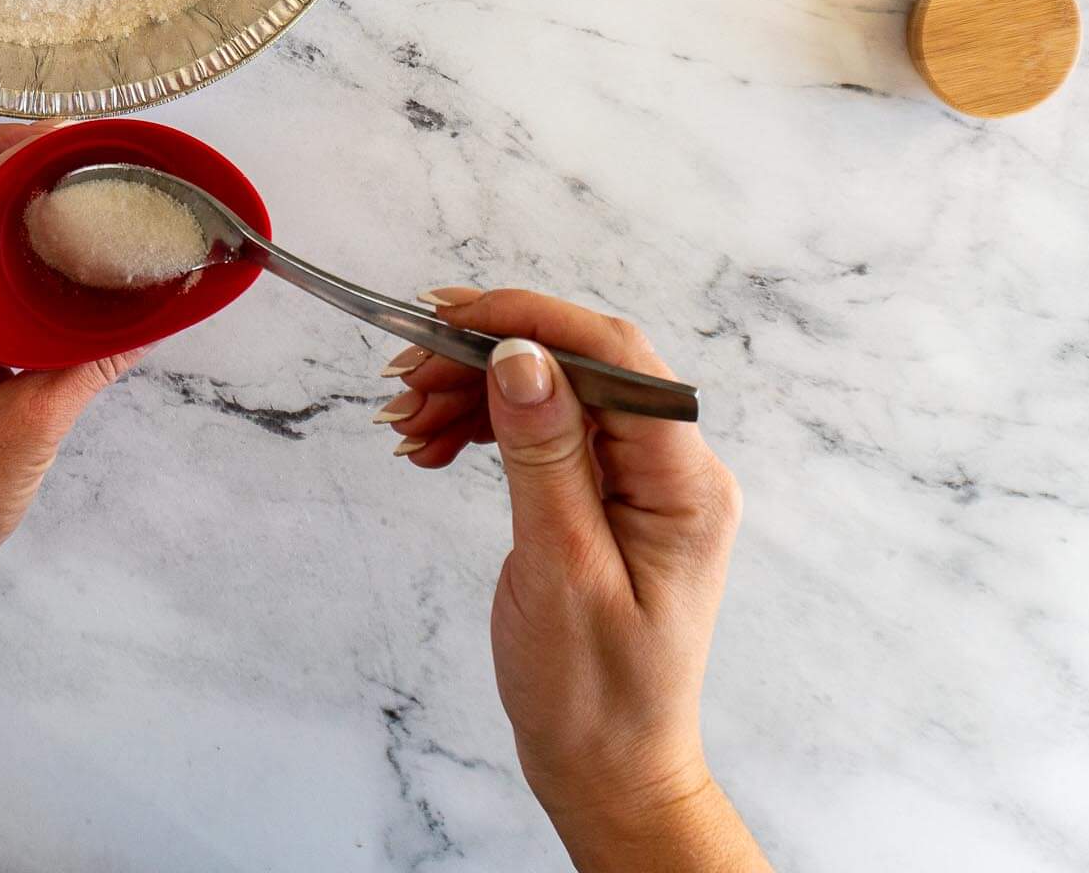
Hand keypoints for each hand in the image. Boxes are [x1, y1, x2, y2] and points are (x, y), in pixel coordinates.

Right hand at [381, 289, 764, 871]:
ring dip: (472, 393)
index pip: (616, 358)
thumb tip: (522, 356)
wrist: (605, 771)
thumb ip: (545, 457)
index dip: (532, 320)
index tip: (451, 318)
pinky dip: (481, 427)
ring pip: (549, 393)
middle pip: (576, 366)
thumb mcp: (562, 572)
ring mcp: (634, 482)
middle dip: (485, 356)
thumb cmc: (595, 694)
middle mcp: (669, 470)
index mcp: (684, 484)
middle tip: (404, 375)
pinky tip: (431, 444)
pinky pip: (539, 433)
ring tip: (405, 421)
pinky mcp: (598, 497)